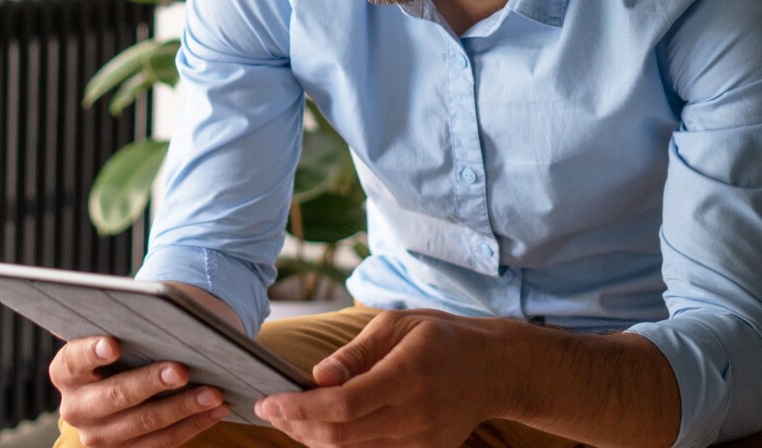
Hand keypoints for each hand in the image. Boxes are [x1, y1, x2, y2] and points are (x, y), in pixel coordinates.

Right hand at [50, 334, 231, 447]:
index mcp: (65, 372)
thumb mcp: (116, 335)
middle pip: (115, 396)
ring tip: (213, 392)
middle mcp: (76, 408)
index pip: (74, 360)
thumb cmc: (126, 348)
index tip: (114, 344)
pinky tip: (217, 409)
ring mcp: (100, 436)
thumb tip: (161, 313)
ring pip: (145, 423)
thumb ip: (124, 327)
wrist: (126, 383)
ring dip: (183, 407)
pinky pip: (164, 442)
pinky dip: (194, 424)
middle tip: (181, 370)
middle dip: (150, 382)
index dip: (92, 352)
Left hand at [252, 309, 506, 447]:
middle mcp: (415, 415)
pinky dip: (340, 442)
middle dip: (296, 426)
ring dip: (313, 437)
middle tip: (269, 409)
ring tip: (289, 415)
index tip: (267, 402)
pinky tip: (321, 425)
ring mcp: (421, 441)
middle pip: (341, 436)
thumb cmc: (441, 338)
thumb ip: (355, 353)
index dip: (299, 408)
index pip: (343, 404)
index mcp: (408, 376)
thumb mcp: (397, 326)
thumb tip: (317, 376)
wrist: (494, 370)